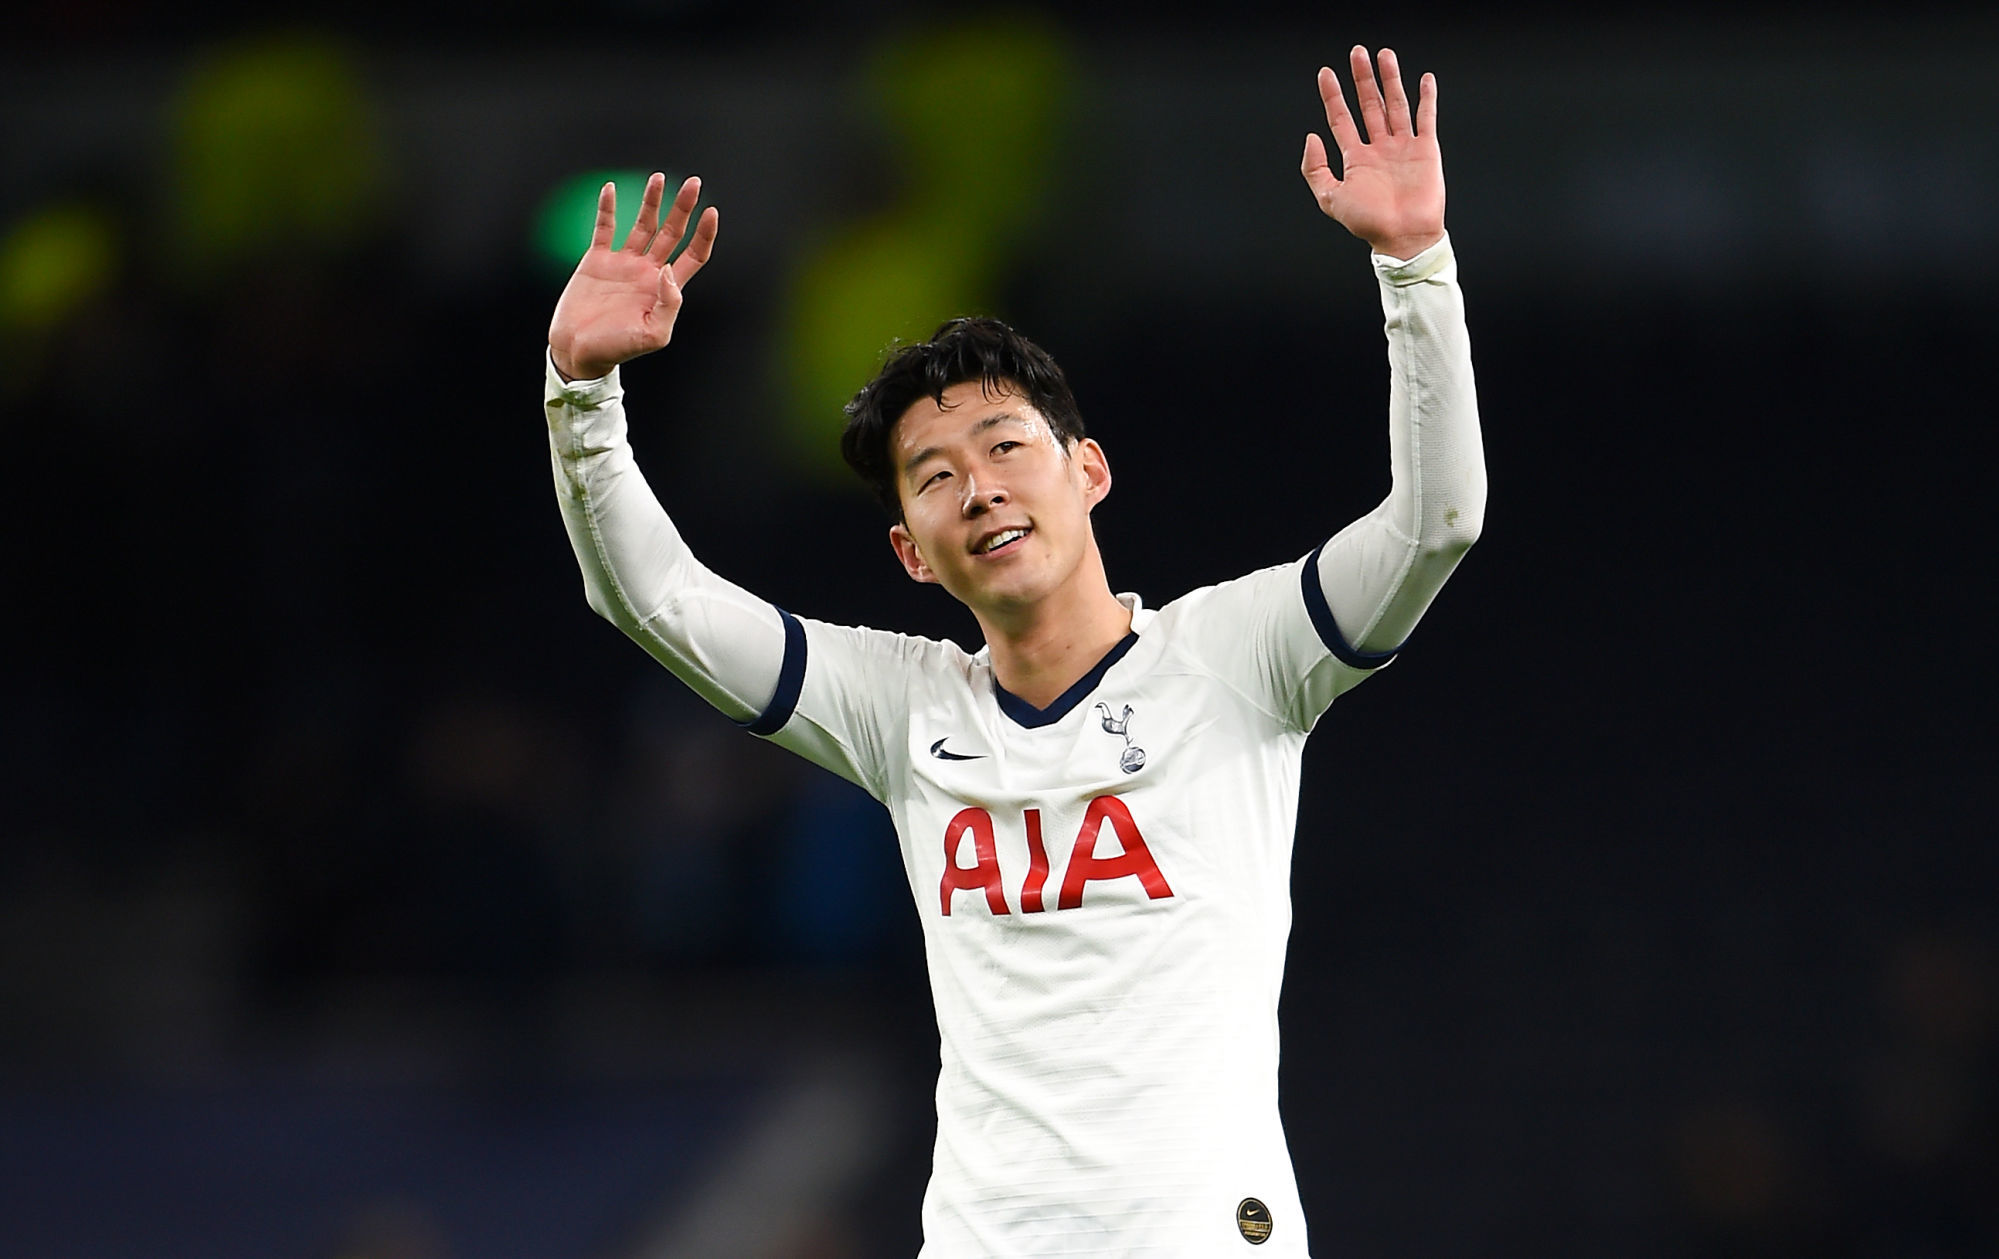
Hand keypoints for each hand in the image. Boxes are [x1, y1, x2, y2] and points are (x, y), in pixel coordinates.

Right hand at [548, 173, 719, 380]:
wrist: (579, 351)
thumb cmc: (617, 349)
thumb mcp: (652, 335)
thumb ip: (668, 305)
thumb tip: (669, 270)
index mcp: (665, 288)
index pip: (693, 255)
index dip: (705, 235)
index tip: (712, 212)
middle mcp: (648, 271)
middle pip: (672, 232)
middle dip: (683, 207)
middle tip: (693, 182)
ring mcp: (623, 263)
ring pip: (643, 225)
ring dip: (651, 201)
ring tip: (658, 177)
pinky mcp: (597, 260)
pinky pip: (604, 228)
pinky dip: (607, 208)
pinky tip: (610, 188)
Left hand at [1301, 47, 1444, 260]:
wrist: (1403, 237)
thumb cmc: (1369, 224)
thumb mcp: (1330, 198)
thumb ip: (1316, 169)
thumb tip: (1311, 137)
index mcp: (1356, 158)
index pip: (1341, 118)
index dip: (1333, 96)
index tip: (1326, 73)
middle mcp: (1379, 148)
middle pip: (1368, 104)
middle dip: (1362, 79)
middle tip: (1357, 53)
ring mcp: (1402, 147)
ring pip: (1395, 105)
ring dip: (1390, 79)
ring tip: (1383, 55)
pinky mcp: (1426, 150)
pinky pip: (1425, 118)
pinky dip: (1426, 98)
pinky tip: (1424, 79)